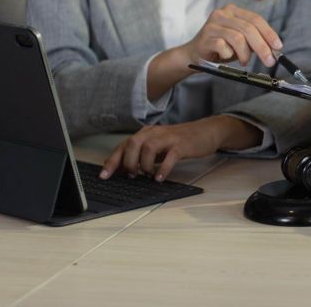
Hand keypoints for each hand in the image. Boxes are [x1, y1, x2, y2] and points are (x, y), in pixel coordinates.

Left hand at [99, 115, 261, 181]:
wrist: (207, 131)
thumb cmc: (181, 141)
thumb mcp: (158, 146)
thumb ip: (141, 153)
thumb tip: (121, 166)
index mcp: (146, 134)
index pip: (124, 146)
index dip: (112, 161)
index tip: (103, 176)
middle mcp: (155, 133)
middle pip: (132, 144)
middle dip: (127, 162)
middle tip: (131, 175)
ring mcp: (169, 138)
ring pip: (148, 148)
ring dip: (144, 165)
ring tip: (147, 175)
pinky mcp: (182, 144)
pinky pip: (170, 156)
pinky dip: (163, 168)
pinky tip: (160, 178)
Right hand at [146, 4, 281, 99]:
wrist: (194, 55)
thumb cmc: (221, 47)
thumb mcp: (241, 42)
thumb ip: (255, 41)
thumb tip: (274, 48)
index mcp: (233, 11)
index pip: (256, 19)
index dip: (269, 33)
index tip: (278, 46)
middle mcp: (222, 14)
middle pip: (249, 29)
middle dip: (262, 47)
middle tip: (269, 61)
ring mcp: (212, 24)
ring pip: (238, 38)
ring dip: (245, 54)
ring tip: (244, 61)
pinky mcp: (205, 37)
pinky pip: (224, 47)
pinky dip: (229, 55)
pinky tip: (226, 57)